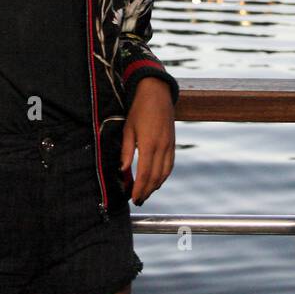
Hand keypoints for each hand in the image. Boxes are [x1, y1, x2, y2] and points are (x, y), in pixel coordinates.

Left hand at [120, 78, 174, 204]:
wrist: (157, 93)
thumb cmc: (139, 109)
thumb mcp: (128, 129)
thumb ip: (126, 151)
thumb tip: (122, 170)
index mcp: (149, 143)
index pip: (144, 173)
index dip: (139, 188)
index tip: (133, 198)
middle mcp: (162, 146)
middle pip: (155, 176)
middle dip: (147, 191)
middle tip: (138, 200)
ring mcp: (169, 145)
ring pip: (165, 173)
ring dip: (156, 186)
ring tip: (146, 194)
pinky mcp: (172, 143)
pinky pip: (170, 164)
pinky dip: (164, 176)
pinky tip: (156, 181)